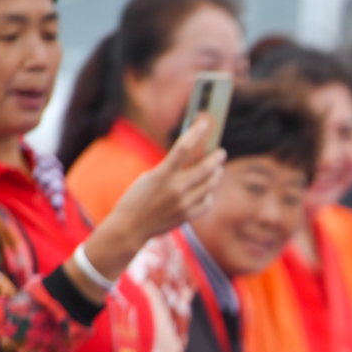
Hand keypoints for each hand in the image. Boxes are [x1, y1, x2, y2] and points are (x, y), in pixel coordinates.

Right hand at [81, 116, 226, 281]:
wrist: (130, 227)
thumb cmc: (136, 199)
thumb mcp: (149, 178)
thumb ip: (169, 169)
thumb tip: (190, 158)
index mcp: (162, 175)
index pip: (183, 148)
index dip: (195, 134)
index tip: (205, 124)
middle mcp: (175, 189)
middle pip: (204, 168)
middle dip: (215, 158)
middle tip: (221, 152)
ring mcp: (184, 204)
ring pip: (209, 186)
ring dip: (215, 175)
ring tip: (217, 169)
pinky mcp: (187, 216)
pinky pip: (206, 202)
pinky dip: (209, 194)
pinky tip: (208, 190)